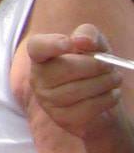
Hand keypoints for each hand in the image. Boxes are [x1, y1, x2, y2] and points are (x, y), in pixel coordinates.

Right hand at [27, 24, 124, 138]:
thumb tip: (82, 41)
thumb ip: (88, 34)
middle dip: (95, 66)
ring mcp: (47, 101)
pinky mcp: (62, 118)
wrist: (97, 98)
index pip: (37, 47)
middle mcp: (38, 78)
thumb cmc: (91, 66)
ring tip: (115, 79)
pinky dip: (106, 99)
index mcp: (41, 56)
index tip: (69, 43)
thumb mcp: (93, 45)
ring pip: (78, 90)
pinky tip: (112, 94)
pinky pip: (87, 108)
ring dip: (105, 83)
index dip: (51, 44)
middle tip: (110, 66)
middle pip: (65, 69)